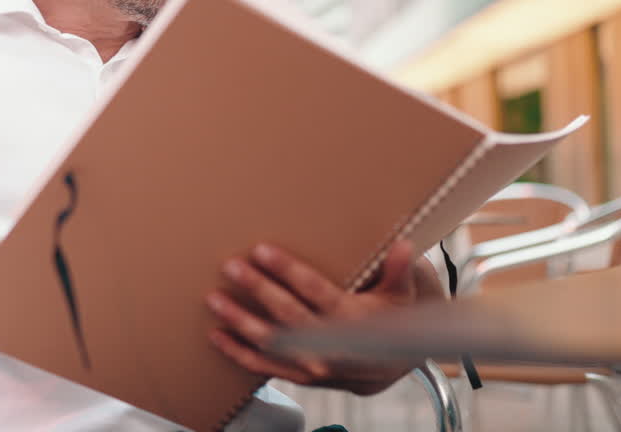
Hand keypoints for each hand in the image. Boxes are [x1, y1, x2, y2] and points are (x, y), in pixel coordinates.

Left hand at [205, 240, 436, 394]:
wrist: (388, 368)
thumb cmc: (392, 321)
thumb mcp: (403, 294)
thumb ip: (399, 270)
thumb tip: (405, 245)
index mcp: (354, 320)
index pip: (316, 291)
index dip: (288, 271)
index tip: (262, 250)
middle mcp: (331, 346)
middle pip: (287, 315)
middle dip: (257, 289)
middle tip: (232, 266)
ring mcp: (312, 364)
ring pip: (270, 343)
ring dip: (239, 321)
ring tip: (214, 300)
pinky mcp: (298, 375)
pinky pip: (264, 367)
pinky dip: (239, 353)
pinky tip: (217, 336)